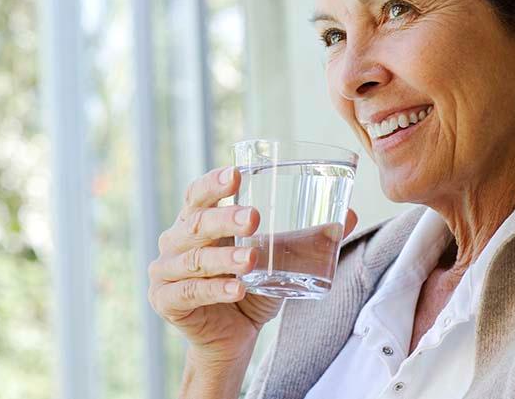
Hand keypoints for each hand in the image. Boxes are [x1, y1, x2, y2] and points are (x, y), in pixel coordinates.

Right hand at [147, 166, 357, 362]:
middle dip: (225, 219)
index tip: (236, 174)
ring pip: (196, 259)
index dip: (213, 183)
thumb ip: (306, 238)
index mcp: (196, 221)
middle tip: (253, 218)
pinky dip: (215, 290)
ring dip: (224, 259)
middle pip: (196, 223)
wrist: (230, 340)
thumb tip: (349, 213)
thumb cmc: (249, 290)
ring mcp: (165, 271)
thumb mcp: (278, 260)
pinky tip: (237, 289)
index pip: (197, 194)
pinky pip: (191, 293)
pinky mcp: (165, 300)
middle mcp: (176, 241)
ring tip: (251, 259)